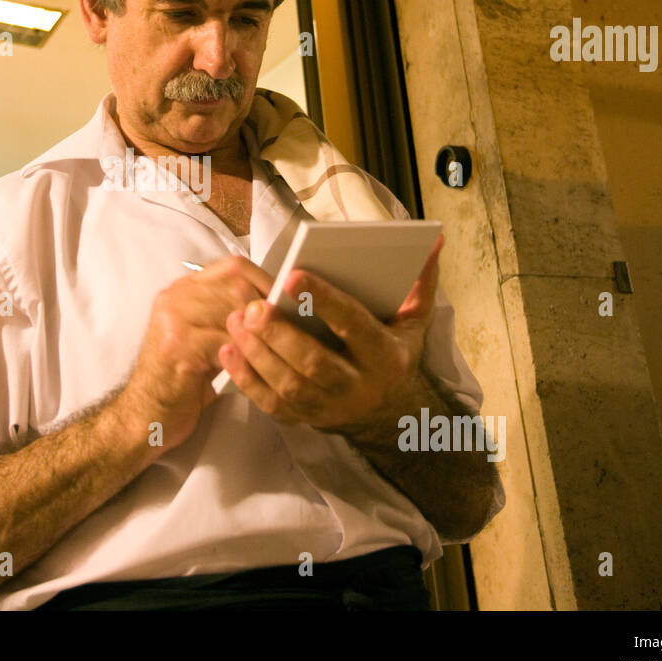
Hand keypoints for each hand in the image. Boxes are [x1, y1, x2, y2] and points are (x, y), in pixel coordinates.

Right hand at [120, 256, 274, 453]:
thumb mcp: (205, 340)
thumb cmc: (182, 381)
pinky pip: (226, 342)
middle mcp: (175, 297)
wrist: (145, 415)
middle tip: (285, 331)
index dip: (264, 281)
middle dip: (265, 310)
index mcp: (183, 290)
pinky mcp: (177, 345)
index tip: (285, 302)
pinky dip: (245, 356)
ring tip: (271, 353)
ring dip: (258, 335)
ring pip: (235, 312)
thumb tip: (276, 308)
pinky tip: (251, 370)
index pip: (233, 266)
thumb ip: (229, 318)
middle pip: (237, 285)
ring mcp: (173, 318)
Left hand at [218, 234, 443, 434]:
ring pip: (289, 386)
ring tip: (236, 321)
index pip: (353, 326)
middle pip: (314, 363)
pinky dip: (246, 379)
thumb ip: (419, 282)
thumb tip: (433, 240)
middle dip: (281, 334)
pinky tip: (228, 351)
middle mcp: (358, 387)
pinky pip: (271, 404)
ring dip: (258, 354)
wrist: (390, 414)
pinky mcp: (305, 419)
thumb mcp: (414, 322)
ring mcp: (329, 407)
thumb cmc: (394, 353)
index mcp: (385, 356)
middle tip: (253, 306)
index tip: (293, 276)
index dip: (324, 301)